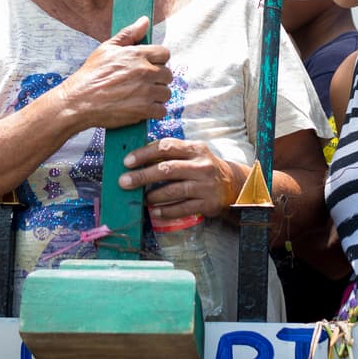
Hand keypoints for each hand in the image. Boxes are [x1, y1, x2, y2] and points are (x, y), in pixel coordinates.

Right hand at [58, 16, 172, 129]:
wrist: (80, 101)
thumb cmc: (91, 74)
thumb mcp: (107, 48)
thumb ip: (128, 34)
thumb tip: (144, 21)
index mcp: (137, 55)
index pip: (164, 53)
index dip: (158, 59)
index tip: (150, 65)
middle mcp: (145, 72)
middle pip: (168, 74)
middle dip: (158, 78)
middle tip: (144, 82)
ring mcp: (146, 92)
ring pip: (166, 93)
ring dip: (157, 95)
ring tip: (143, 96)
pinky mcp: (144, 110)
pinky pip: (162, 110)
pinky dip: (154, 111)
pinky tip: (142, 107)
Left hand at [117, 138, 241, 219]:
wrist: (233, 184)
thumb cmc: (203, 167)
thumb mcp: (192, 153)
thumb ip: (170, 153)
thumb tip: (138, 157)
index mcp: (194, 148)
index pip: (166, 146)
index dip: (144, 153)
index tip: (127, 161)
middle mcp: (201, 165)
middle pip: (167, 169)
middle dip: (142, 176)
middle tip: (124, 182)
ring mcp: (205, 185)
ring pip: (174, 190)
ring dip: (153, 196)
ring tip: (141, 199)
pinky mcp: (208, 202)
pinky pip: (183, 208)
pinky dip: (166, 211)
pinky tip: (155, 212)